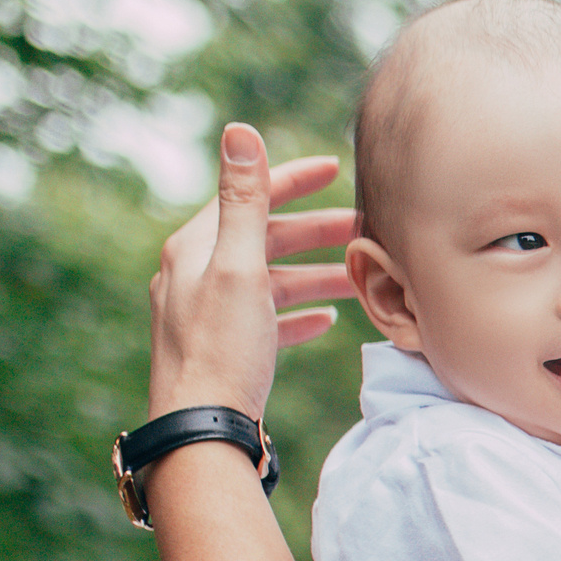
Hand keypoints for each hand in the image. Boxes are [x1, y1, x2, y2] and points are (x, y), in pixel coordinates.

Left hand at [147, 122, 355, 420]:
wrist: (200, 429)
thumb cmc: (221, 350)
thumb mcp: (239, 267)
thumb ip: (245, 200)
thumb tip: (239, 130)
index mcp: (194, 247)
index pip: (248, 195)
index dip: (293, 178)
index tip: (337, 168)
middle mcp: (195, 274)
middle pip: (265, 238)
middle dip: (317, 232)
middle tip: (365, 229)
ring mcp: (208, 313)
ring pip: (271, 279)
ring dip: (315, 274)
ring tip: (359, 279)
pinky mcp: (223, 348)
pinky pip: (266, 319)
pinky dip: (297, 313)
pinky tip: (325, 322)